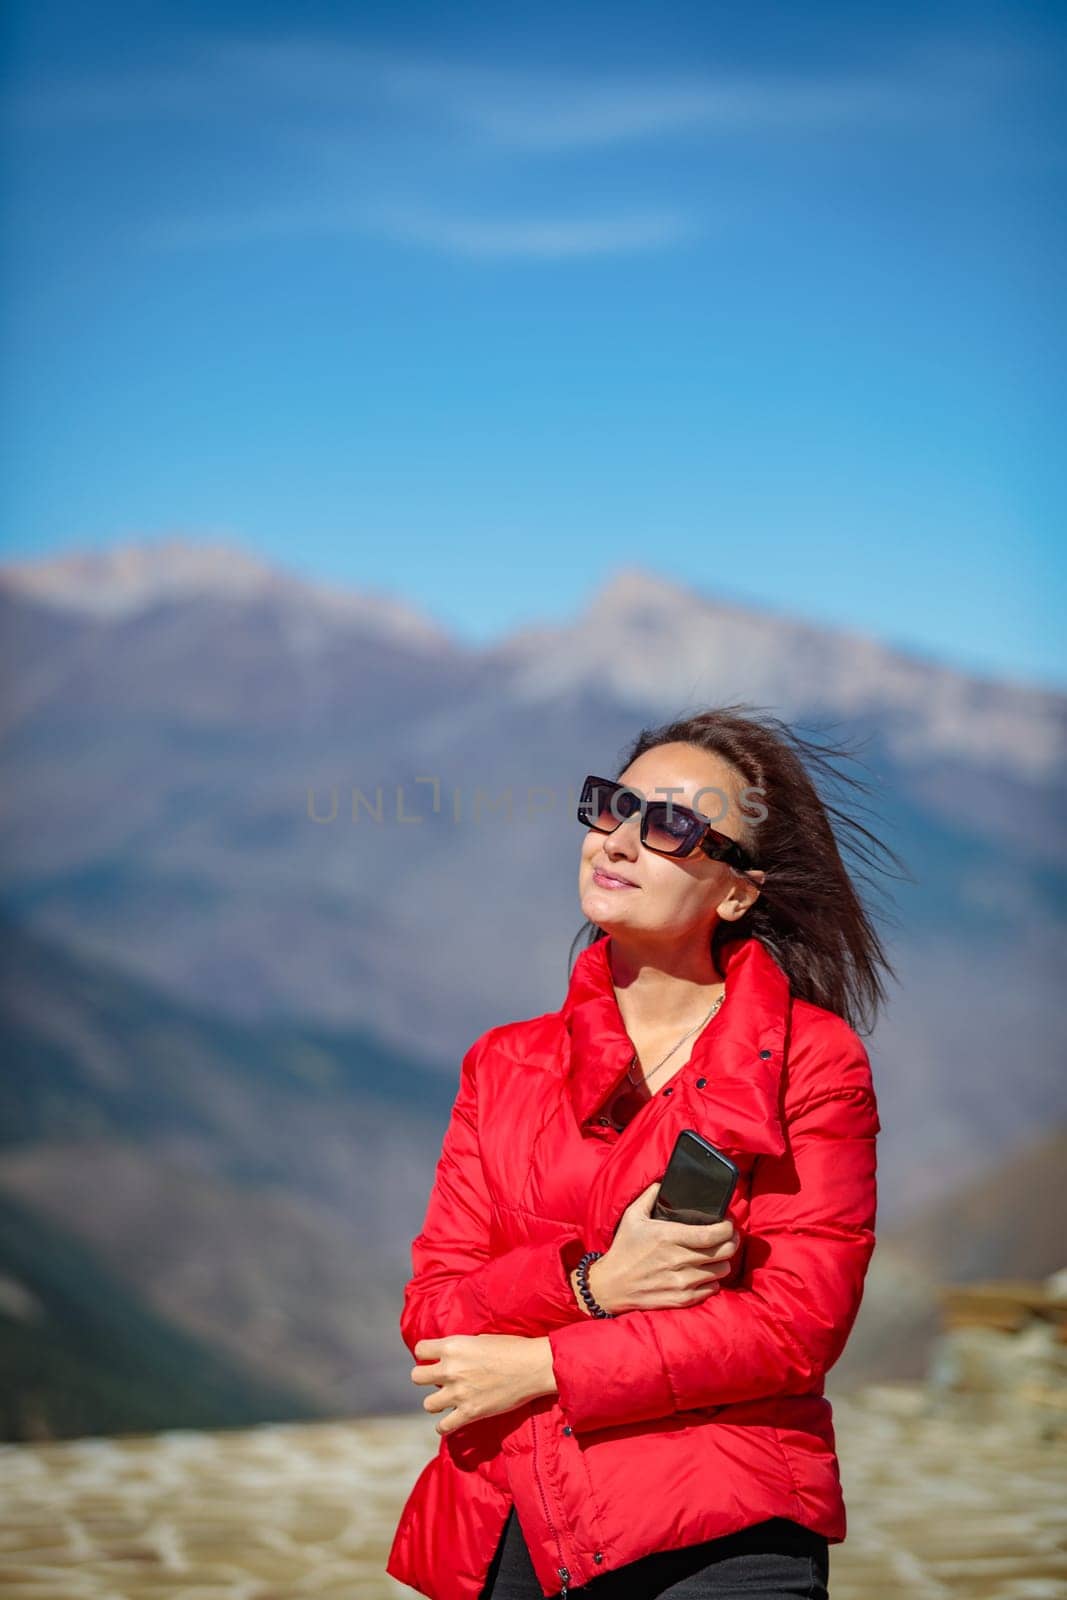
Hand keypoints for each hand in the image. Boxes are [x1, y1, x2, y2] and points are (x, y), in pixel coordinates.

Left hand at [412, 1334, 554, 1435]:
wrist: (533, 1367)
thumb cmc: (511, 1348)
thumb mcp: (480, 1338)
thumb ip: (461, 1348)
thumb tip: (451, 1356)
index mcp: (453, 1346)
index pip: (420, 1349)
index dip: (426, 1354)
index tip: (433, 1358)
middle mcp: (450, 1369)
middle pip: (416, 1376)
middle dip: (425, 1377)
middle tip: (438, 1379)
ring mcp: (459, 1393)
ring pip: (427, 1404)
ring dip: (436, 1402)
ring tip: (446, 1399)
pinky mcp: (470, 1413)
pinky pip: (443, 1426)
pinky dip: (444, 1426)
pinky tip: (450, 1420)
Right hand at [589, 1180, 739, 1313]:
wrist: (611, 1286)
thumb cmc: (623, 1249)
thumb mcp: (632, 1216)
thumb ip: (650, 1196)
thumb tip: (664, 1182)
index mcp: (668, 1237)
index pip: (712, 1234)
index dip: (728, 1227)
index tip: (728, 1222)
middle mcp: (678, 1260)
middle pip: (724, 1252)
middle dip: (732, 1242)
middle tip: (729, 1236)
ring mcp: (682, 1282)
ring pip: (722, 1271)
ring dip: (722, 1261)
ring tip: (715, 1254)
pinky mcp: (682, 1299)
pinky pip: (712, 1289)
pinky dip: (712, 1280)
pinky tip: (703, 1272)